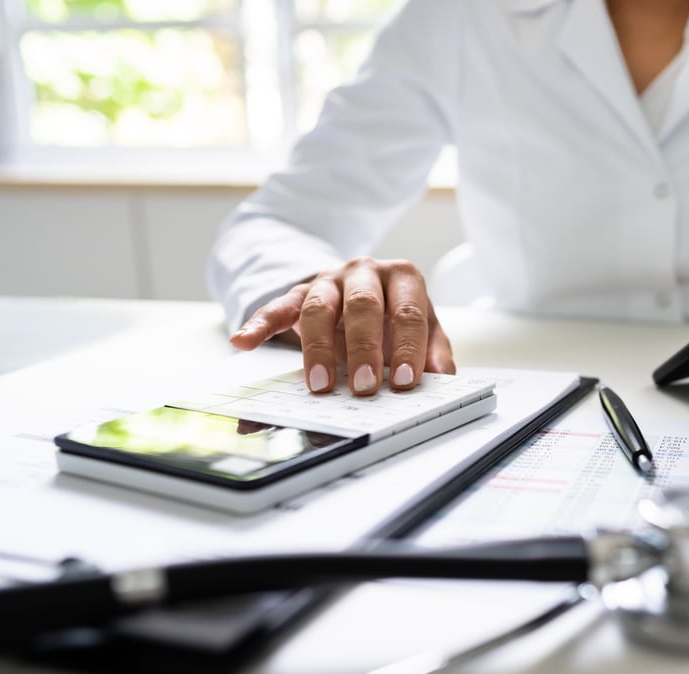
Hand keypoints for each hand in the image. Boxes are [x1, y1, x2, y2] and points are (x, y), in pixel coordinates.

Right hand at [229, 257, 454, 393]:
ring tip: (318, 384)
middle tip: (364, 387)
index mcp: (402, 278)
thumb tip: (444, 380)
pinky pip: (277, 306)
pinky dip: (259, 323)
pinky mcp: (297, 292)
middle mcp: (364, 271)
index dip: (409, 347)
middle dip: (364, 349)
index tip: (407, 381)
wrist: (361, 292)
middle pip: (363, 305)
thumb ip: (434, 353)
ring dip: (317, 348)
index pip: (408, 312)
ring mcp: (328, 280)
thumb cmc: (395, 317)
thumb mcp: (423, 331)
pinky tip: (243, 341)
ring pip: (319, 306)